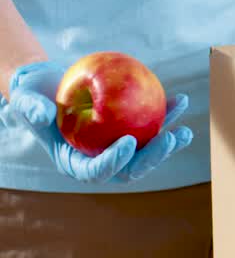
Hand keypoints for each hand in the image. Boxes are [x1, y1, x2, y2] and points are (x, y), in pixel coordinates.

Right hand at [2, 61, 192, 183]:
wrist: (49, 85)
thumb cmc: (33, 94)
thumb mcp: (25, 99)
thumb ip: (31, 108)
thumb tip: (43, 115)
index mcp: (76, 163)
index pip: (97, 172)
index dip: (114, 162)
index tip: (128, 141)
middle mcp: (101, 160)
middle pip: (131, 168)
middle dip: (153, 158)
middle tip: (170, 139)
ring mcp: (118, 148)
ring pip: (148, 152)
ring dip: (169, 143)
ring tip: (186, 131)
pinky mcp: (131, 131)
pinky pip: (152, 127)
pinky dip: (167, 115)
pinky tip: (179, 100)